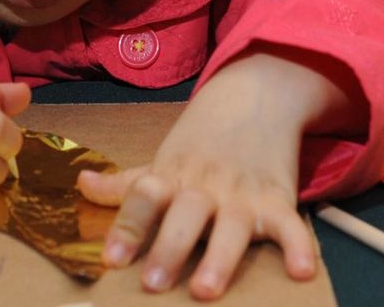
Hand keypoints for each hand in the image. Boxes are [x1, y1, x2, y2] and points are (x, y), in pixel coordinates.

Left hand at [77, 50, 328, 299]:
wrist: (257, 95)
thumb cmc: (204, 140)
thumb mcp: (164, 159)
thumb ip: (126, 183)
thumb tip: (81, 184)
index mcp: (173, 176)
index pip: (144, 198)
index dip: (127, 229)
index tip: (111, 260)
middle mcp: (206, 186)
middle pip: (185, 215)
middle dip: (170, 248)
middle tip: (154, 283)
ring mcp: (243, 193)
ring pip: (231, 226)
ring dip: (220, 258)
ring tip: (206, 290)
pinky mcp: (279, 199)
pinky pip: (290, 224)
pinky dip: (299, 245)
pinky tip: (302, 271)